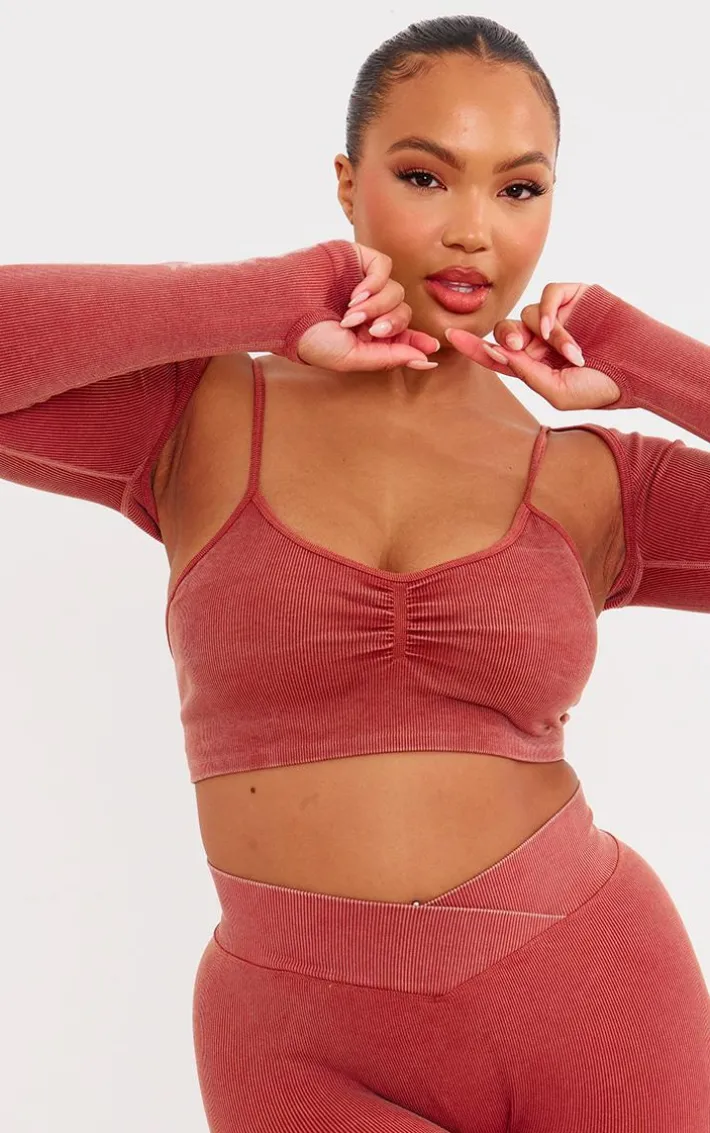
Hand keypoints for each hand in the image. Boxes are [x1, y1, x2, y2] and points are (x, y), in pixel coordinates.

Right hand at [296, 244, 440, 371]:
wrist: (282, 308)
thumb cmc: (309, 337)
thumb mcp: (350, 356)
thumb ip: (387, 357)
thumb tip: (423, 358)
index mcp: (366, 331)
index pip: (402, 335)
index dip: (417, 341)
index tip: (430, 350)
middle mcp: (368, 307)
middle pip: (403, 313)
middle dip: (393, 324)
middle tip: (374, 331)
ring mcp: (363, 281)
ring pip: (396, 292)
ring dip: (378, 306)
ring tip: (351, 315)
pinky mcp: (357, 259)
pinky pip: (385, 267)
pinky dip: (376, 283)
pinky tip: (356, 295)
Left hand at [444, 282, 621, 410]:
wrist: (638, 369)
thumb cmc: (601, 387)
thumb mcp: (558, 392)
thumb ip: (527, 374)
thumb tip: (500, 352)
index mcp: (532, 364)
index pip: (495, 353)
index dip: (472, 345)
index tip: (449, 337)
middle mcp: (540, 339)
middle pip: (505, 329)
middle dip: (505, 336)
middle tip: (515, 346)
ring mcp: (557, 317)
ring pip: (529, 313)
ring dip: (546, 335)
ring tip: (571, 354)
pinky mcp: (575, 297)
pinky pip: (550, 294)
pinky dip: (550, 310)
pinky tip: (557, 329)